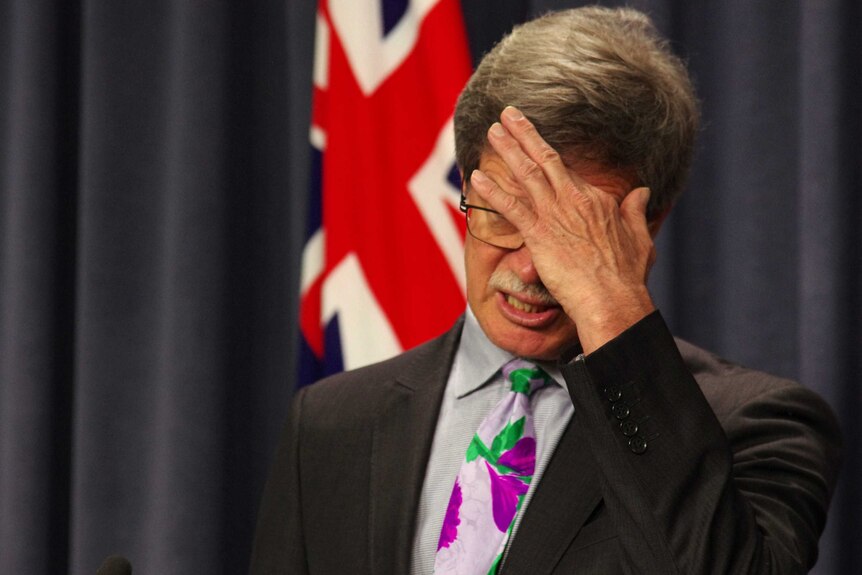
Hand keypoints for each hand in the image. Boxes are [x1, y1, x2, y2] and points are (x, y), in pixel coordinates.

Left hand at [470, 106, 657, 353]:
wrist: (613, 300)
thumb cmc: (627, 277)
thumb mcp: (640, 237)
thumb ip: (637, 211)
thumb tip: (643, 192)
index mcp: (597, 199)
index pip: (567, 171)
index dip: (547, 153)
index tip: (534, 142)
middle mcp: (575, 199)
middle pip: (545, 158)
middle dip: (524, 133)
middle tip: (507, 114)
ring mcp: (556, 214)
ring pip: (527, 173)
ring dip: (508, 150)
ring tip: (492, 131)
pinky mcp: (539, 234)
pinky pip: (511, 207)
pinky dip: (492, 191)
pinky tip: (476, 177)